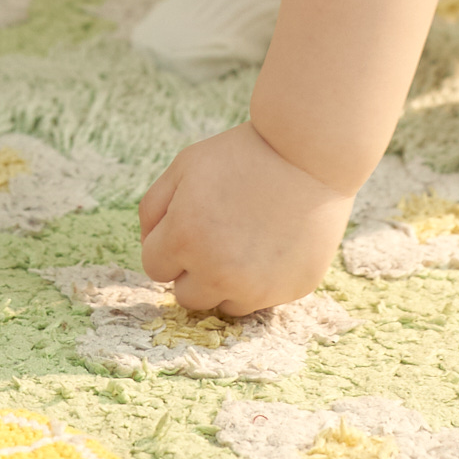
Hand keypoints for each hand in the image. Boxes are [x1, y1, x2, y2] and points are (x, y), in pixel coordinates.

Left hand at [136, 122, 351, 318]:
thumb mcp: (184, 166)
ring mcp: (257, 287)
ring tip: (247, 239)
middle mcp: (218, 272)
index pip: (155, 268)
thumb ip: (152, 209)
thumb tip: (149, 245)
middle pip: (186, 295)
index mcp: (185, 239)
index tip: (190, 222)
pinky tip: (275, 243)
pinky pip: (263, 300)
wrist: (309, 154)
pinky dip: (263, 279)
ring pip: (224, 304)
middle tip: (219, 233)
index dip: (169, 243)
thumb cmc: (242, 155)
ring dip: (227, 281)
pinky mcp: (291, 291)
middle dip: (194, 269)